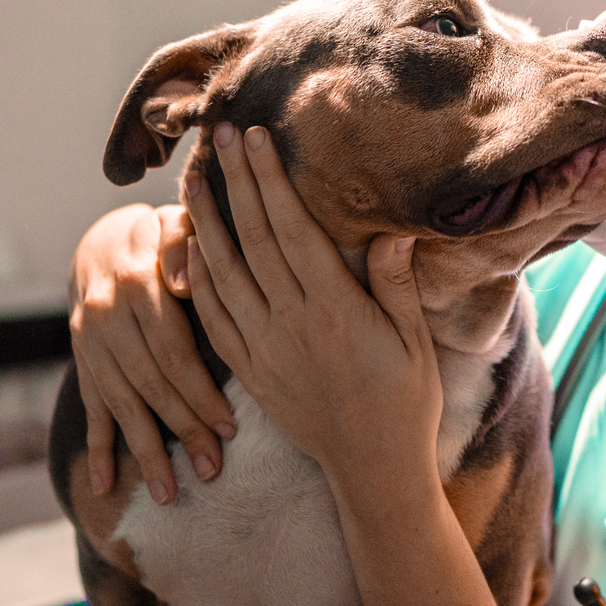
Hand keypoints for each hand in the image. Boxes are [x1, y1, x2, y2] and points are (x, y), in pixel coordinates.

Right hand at [69, 203, 236, 503]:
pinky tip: (106, 486)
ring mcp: (89, 344)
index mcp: (136, 284)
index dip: (200, 391)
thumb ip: (183, 246)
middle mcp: (106, 317)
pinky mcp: (82, 362)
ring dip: (146, 451)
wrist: (103, 243)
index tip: (230, 427)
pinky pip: (90, 408)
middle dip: (182, 430)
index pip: (171, 350)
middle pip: (149, 385)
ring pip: (122, 404)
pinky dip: (97, 448)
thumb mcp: (174, 225)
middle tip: (212, 471)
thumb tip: (183, 282)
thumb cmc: (162, 236)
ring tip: (170, 494)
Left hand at [183, 124, 440, 488]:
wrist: (373, 470)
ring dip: (204, 222)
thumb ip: (396, 285)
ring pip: (223, 274)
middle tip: (218, 134)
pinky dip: (198, 280)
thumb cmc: (405, 402)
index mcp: (334, 310)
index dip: (270, 180)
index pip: (292, 230)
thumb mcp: (414, 342)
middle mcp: (291, 325)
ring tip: (191, 179)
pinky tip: (190, 248)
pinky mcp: (251, 372)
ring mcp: (265, 350)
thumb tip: (390, 233)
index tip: (256, 138)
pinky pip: (214, 319)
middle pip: (252, 240)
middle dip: (234, 182)